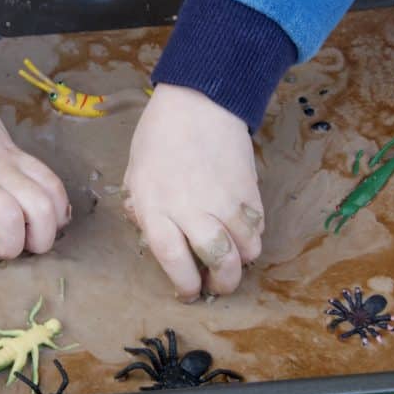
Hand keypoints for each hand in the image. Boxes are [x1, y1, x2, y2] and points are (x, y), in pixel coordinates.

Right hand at [0, 91, 69, 263]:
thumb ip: (8, 156)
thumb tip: (21, 178)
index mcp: (10, 157)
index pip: (53, 187)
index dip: (58, 215)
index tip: (41, 226)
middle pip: (42, 208)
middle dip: (41, 240)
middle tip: (21, 245)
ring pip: (9, 218)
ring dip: (7, 246)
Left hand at [123, 84, 263, 301]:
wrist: (200, 101)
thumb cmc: (160, 136)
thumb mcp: (135, 174)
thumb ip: (142, 209)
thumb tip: (153, 236)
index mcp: (157, 206)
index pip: (173, 260)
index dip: (184, 284)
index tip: (188, 291)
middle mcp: (192, 209)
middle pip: (217, 261)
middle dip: (221, 284)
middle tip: (217, 286)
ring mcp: (225, 201)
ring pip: (245, 250)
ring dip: (241, 262)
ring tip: (233, 260)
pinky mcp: (249, 190)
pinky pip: (258, 228)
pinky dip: (253, 238)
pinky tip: (243, 235)